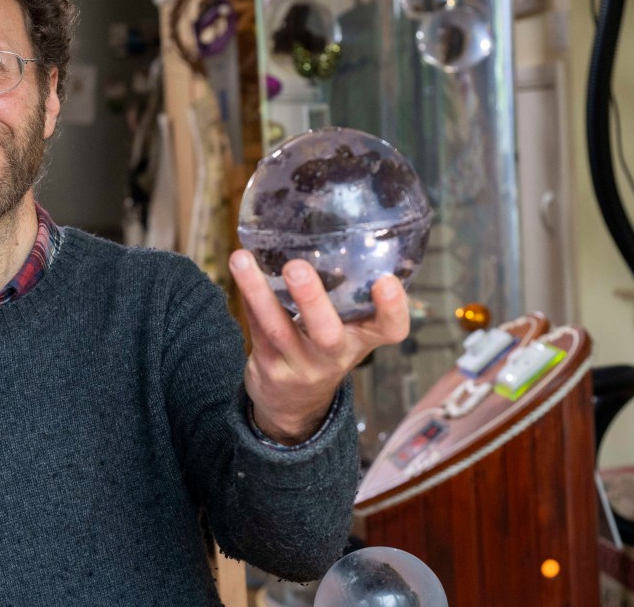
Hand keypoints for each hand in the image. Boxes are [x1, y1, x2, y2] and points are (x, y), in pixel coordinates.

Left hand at [229, 249, 409, 444]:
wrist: (294, 405)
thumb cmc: (325, 349)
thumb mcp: (350, 329)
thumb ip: (349, 293)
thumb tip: (333, 228)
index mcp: (362, 340)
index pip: (390, 329)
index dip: (393, 308)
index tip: (386, 282)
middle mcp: (335, 356)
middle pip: (328, 334)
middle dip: (312, 300)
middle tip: (296, 268)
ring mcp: (301, 365)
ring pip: (278, 329)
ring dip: (258, 292)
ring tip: (242, 259)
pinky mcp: (270, 367)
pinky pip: (256, 327)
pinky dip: (247, 295)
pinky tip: (239, 267)